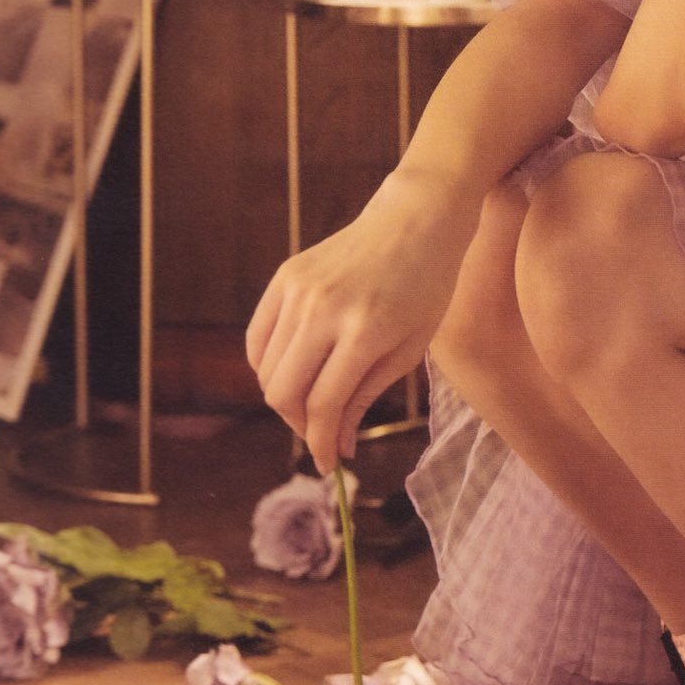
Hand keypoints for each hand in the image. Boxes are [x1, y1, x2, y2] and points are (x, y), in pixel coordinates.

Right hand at [245, 168, 479, 474]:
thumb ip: (365, 397)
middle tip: (321, 435)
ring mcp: (299, 290)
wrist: (414, 220)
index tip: (328, 465)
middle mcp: (324, 310)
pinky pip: (259, 340)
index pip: (324, 405)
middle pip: (284, 393)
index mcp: (365, 330)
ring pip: (266, 370)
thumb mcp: (409, 348)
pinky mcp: (284, 278)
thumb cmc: (425, 286)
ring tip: (313, 403)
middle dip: (300, 426)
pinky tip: (293, 374)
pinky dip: (268, 367)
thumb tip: (337, 446)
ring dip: (285, 399)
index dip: (322, 444)